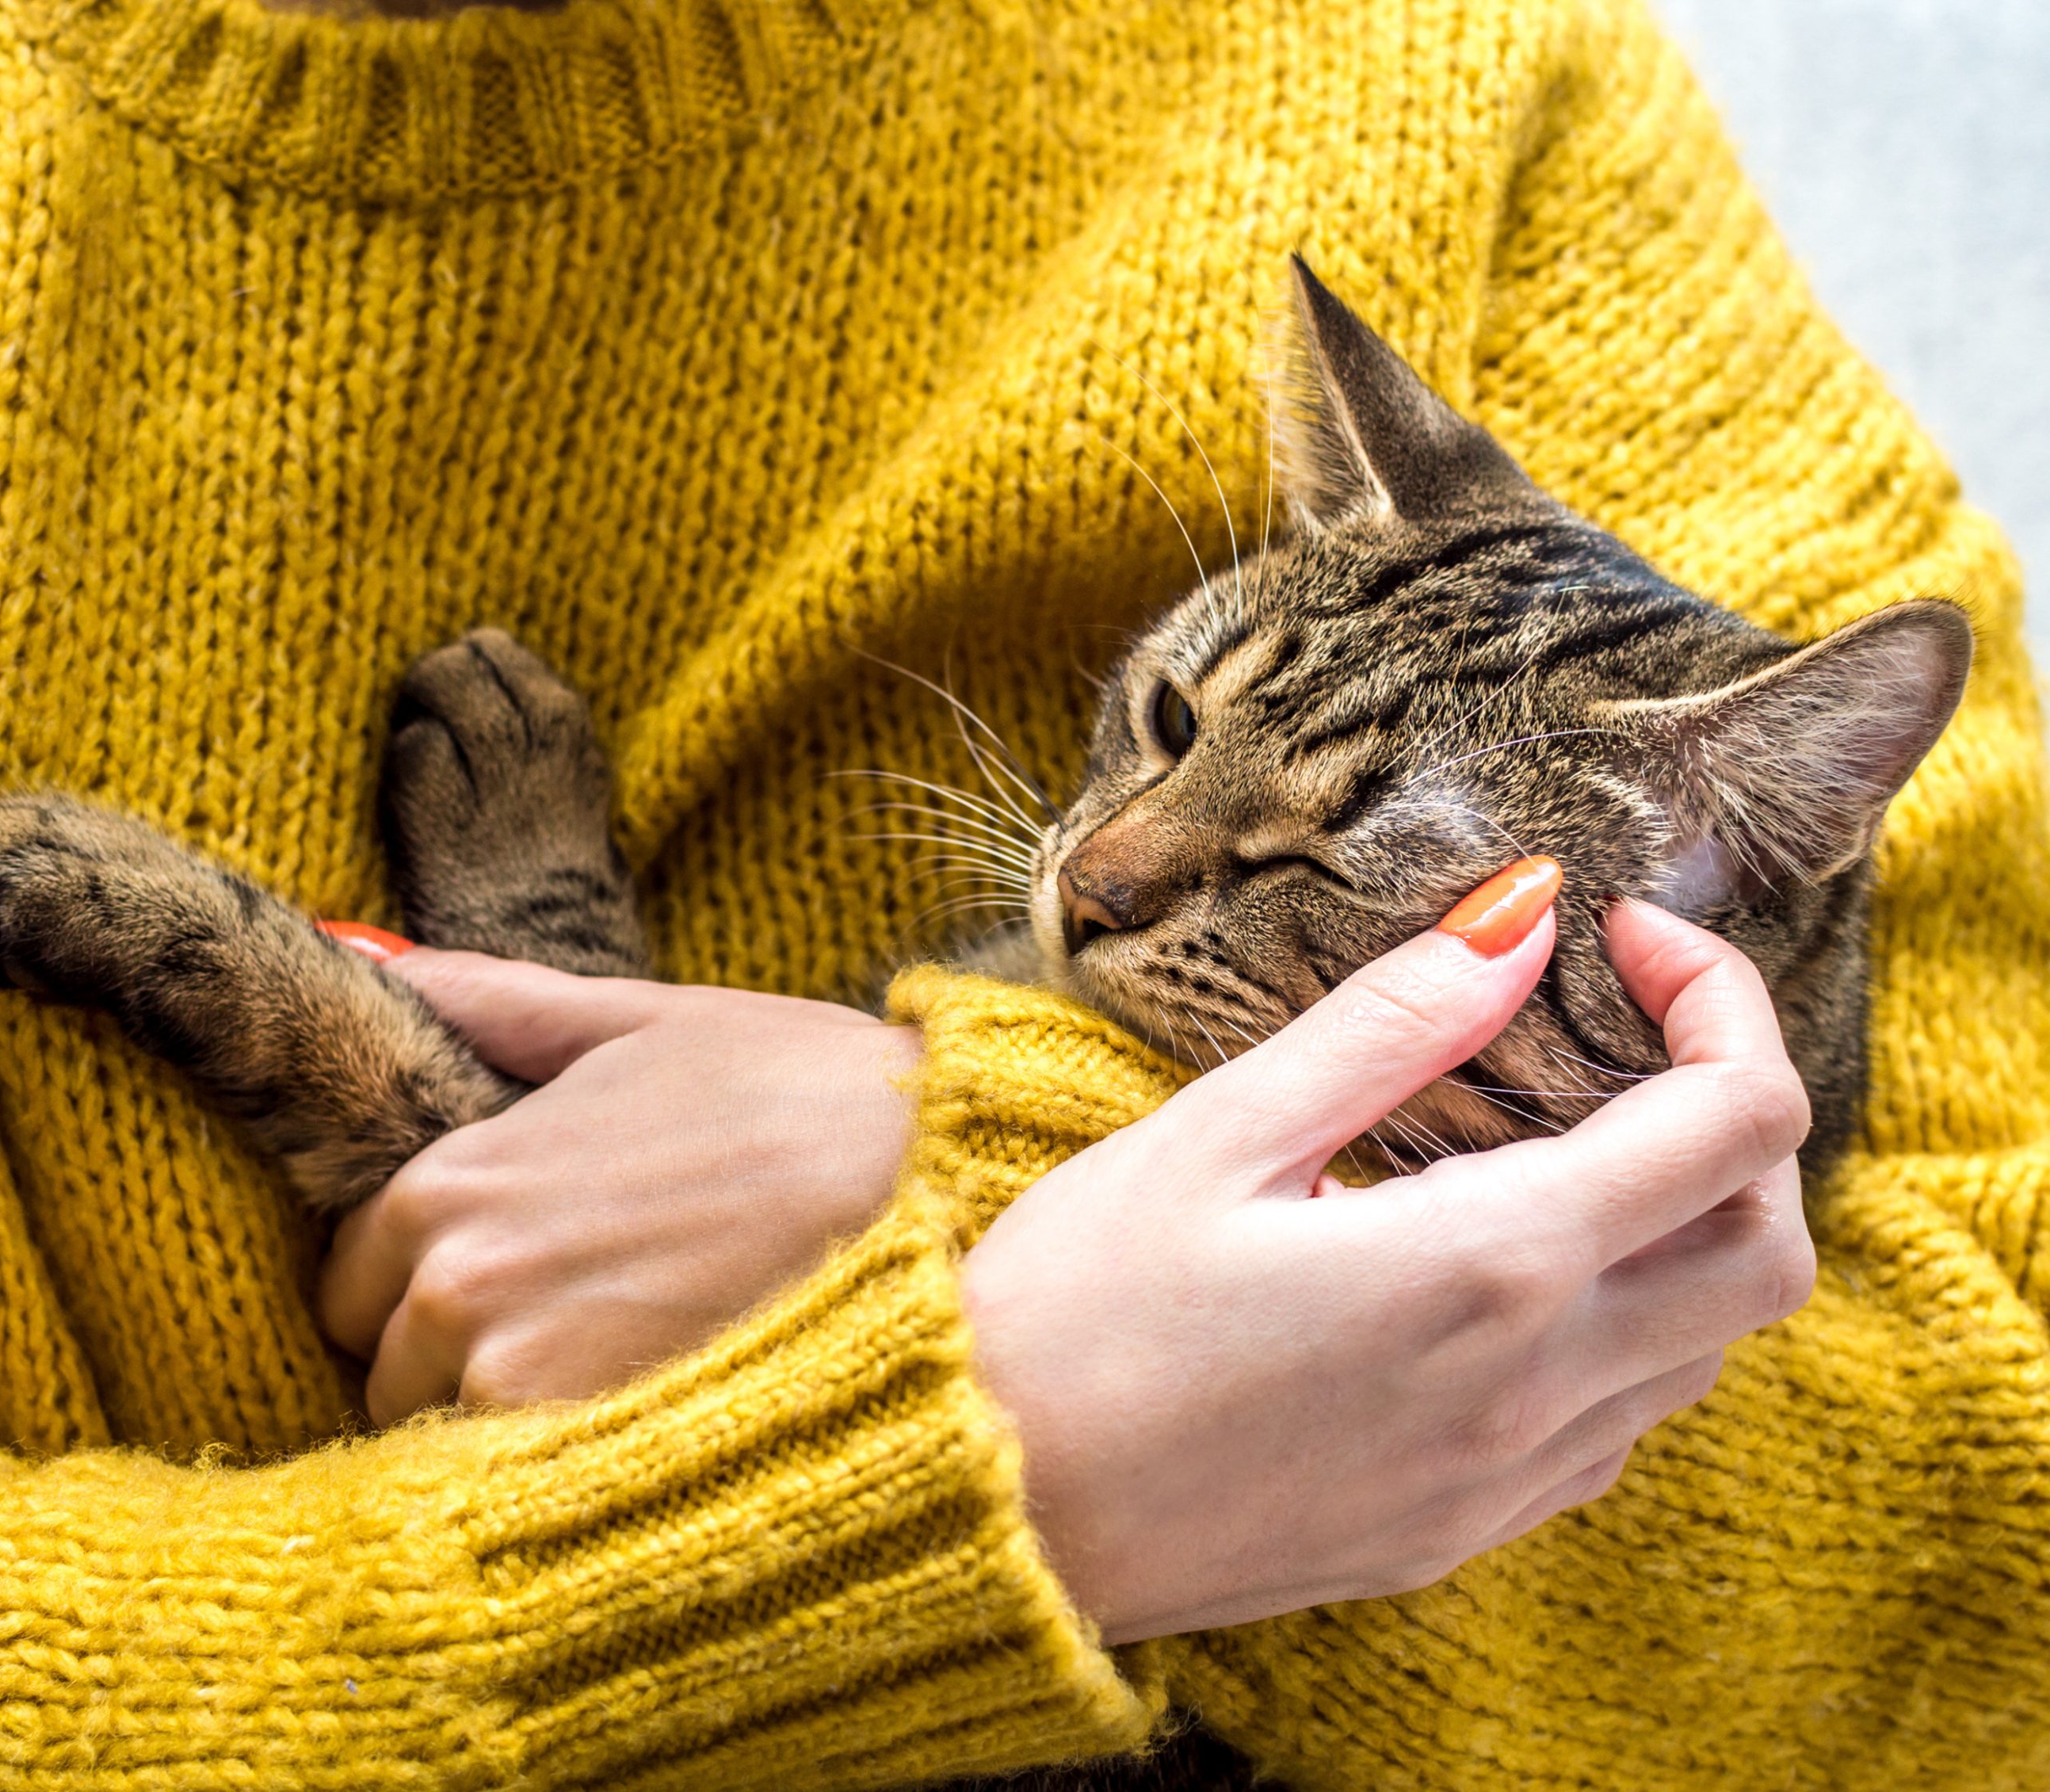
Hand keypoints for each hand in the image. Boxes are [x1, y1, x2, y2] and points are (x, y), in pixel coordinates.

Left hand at [315, 949, 920, 1422]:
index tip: (501, 1280)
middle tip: (572, 1328)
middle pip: (391, 1368)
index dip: (417, 1283)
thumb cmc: (799, 1095)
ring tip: (620, 1370)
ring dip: (507, 1420)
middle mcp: (460, 1289)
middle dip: (453, 1359)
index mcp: (452, 1182)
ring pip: (450, 1438)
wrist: (940, 1189)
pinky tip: (645, 1421)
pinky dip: (564, 1472)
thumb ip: (494, 1003)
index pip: (354, 1276)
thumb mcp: (640, 1022)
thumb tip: (368, 955)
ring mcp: (520, 1382)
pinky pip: (523, 1493)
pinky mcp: (593, 1456)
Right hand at [962, 878, 1816, 1644]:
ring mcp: (1505, 1481)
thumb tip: (1529, 913)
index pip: (1735, 1124)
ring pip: (1703, 1352)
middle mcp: (1533, 1390)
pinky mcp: (1458, 1534)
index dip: (1720, 1004)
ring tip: (1548, 1151)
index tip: (1623, 944)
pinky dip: (1612, 1336)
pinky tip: (1490, 1280)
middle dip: (1735, 1125)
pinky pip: (1612, 1430)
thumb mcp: (1218, 1132)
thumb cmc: (1072, 1311)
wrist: (988, 1511)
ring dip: (1676, 1237)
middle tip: (1623, 1043)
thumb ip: (1394, 1022)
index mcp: (1486, 1268)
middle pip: (1766, 1252)